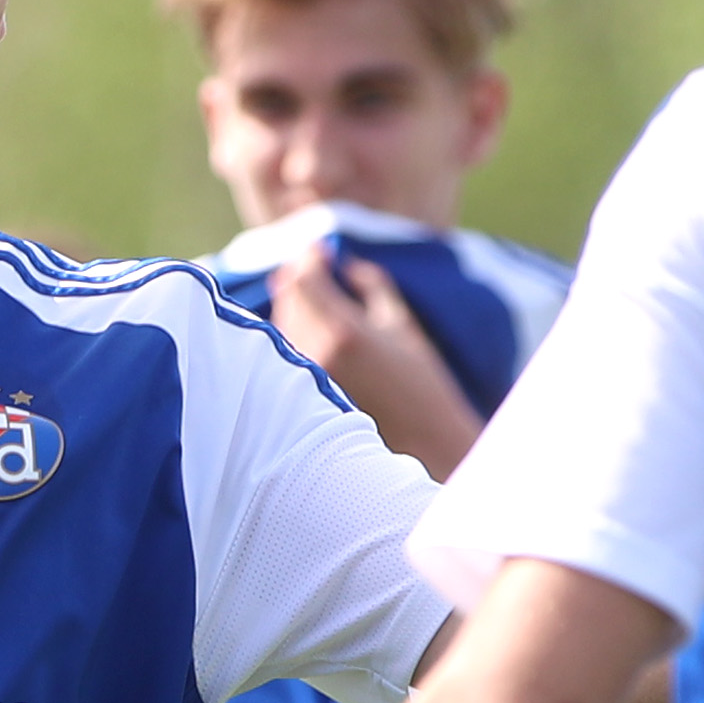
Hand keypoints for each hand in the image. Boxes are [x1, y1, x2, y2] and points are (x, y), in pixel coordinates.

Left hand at [267, 245, 483, 477]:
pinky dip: (296, 334)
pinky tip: (315, 334)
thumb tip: (348, 265)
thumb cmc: (423, 389)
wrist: (422, 452)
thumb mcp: (405, 328)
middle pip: (286, 296)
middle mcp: (314, 354)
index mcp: (344, 331)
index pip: (304, 276)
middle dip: (300, 277)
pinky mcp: (295, 398)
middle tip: (317, 268)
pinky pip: (285, 353)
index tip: (321, 250)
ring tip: (319, 300)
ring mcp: (300, 379)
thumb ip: (374, 287)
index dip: (310, 257)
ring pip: (281, 324)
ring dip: (295, 304)